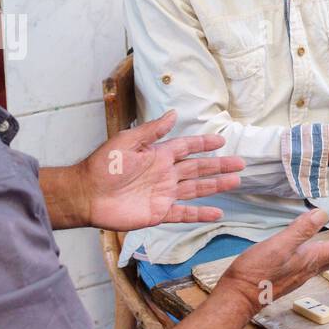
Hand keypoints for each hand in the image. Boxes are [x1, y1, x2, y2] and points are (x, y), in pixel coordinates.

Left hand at [81, 111, 244, 229]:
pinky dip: (201, 213)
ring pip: (196, 189)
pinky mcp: (159, 213)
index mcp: (158, 155)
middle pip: (198, 168)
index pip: (187, 147)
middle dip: (219, 165)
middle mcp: (165, 174)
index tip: (221, 141)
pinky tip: (217, 212)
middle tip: (240, 163)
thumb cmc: (103, 166)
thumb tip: (174, 114)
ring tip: (235, 181)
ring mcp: (164, 194)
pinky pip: (184, 214)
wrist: (87, 195)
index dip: (204, 144)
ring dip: (216, 185)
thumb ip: (152, 131)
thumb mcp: (127, 141)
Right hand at [217, 209, 328, 312]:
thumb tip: (321, 214)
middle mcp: (310, 267)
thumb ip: (300, 230)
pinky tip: (319, 247)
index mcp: (310, 259)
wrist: (239, 296)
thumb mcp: (278, 246)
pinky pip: (317, 261)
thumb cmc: (256, 272)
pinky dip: (326, 250)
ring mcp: (300, 272)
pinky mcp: (290, 274)